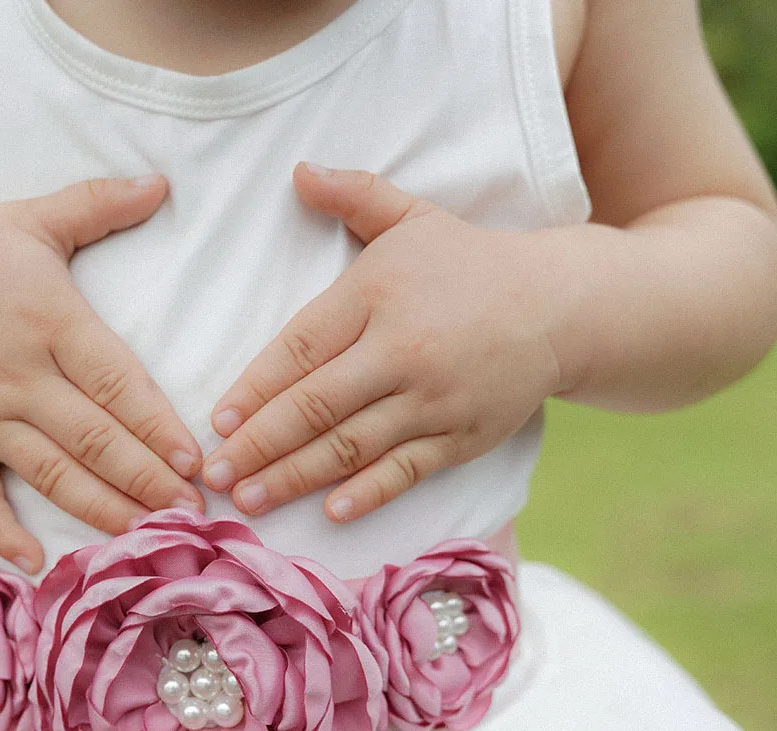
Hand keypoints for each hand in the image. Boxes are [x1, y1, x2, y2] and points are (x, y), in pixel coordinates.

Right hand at [0, 175, 202, 572]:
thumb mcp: (28, 219)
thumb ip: (96, 204)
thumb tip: (163, 182)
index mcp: (48, 321)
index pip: (116, 383)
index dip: (159, 426)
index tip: (198, 462)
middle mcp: (17, 376)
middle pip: (93, 438)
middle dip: (147, 482)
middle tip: (194, 516)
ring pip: (50, 473)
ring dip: (101, 511)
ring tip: (147, 541)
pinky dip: (1, 533)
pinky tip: (36, 564)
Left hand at [202, 164, 565, 521]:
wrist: (563, 306)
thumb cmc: (472, 263)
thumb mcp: (414, 218)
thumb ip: (354, 195)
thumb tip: (298, 171)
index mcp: (378, 294)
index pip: (300, 348)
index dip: (255, 388)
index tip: (218, 422)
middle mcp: (402, 350)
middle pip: (316, 405)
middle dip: (259, 445)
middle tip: (214, 475)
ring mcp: (433, 399)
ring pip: (352, 446)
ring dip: (295, 477)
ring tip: (249, 501)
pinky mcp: (461, 437)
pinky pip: (406, 471)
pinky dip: (369, 493)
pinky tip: (331, 513)